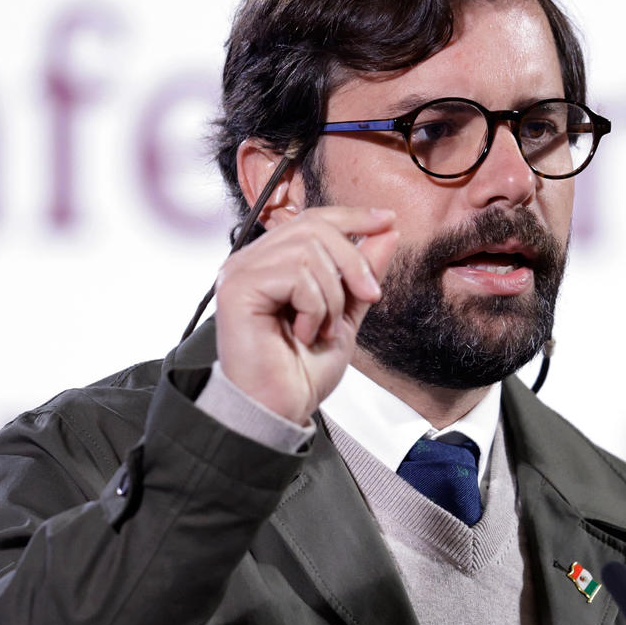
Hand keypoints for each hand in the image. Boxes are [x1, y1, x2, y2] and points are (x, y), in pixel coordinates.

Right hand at [214, 206, 398, 424]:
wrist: (281, 408)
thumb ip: (361, 274)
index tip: (388, 220)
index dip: (353, 216)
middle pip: (315, 228)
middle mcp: (251, 261)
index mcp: (273, 262)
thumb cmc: (301, 371)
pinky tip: (304, 333)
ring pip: (309, 251)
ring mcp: (240, 272)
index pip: (313, 220)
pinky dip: (315, 307)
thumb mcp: (346, 314)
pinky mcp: (237, 288)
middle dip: (353, 262)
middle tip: (369, 296)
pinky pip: (295, 275)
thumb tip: (387, 233)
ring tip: (324, 328)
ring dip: (332, 295)